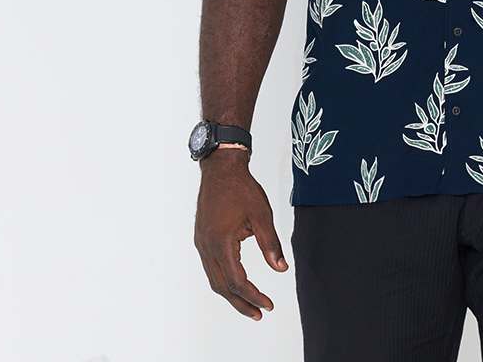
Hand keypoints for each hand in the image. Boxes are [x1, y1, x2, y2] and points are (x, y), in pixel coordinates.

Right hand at [194, 150, 288, 319]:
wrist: (221, 169)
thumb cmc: (241, 188)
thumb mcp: (262, 215)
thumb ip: (271, 244)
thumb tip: (281, 268)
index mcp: (222, 244)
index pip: (237, 282)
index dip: (253, 296)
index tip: (267, 305)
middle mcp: (207, 248)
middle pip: (222, 288)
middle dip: (241, 304)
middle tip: (258, 313)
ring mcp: (202, 244)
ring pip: (213, 279)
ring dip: (230, 294)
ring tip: (248, 302)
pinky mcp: (201, 238)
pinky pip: (210, 267)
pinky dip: (222, 279)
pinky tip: (234, 281)